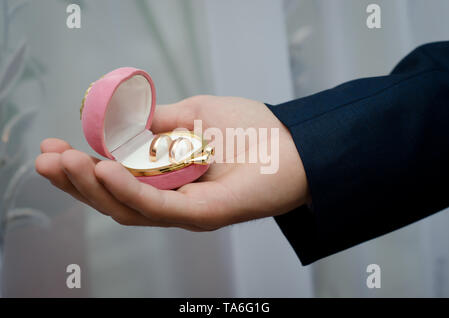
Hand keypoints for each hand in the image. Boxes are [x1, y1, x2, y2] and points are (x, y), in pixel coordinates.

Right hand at [35, 95, 309, 230]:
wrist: (296, 144)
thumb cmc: (252, 130)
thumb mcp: (196, 115)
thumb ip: (159, 121)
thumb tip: (122, 117)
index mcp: (167, 178)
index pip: (116, 179)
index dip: (82, 167)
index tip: (54, 147)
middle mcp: (172, 199)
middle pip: (114, 199)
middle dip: (75, 181)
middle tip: (45, 159)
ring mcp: (186, 211)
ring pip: (128, 207)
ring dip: (92, 186)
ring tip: (65, 164)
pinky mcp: (203, 215)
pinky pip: (158, 206)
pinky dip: (128, 189)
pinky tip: (102, 169)